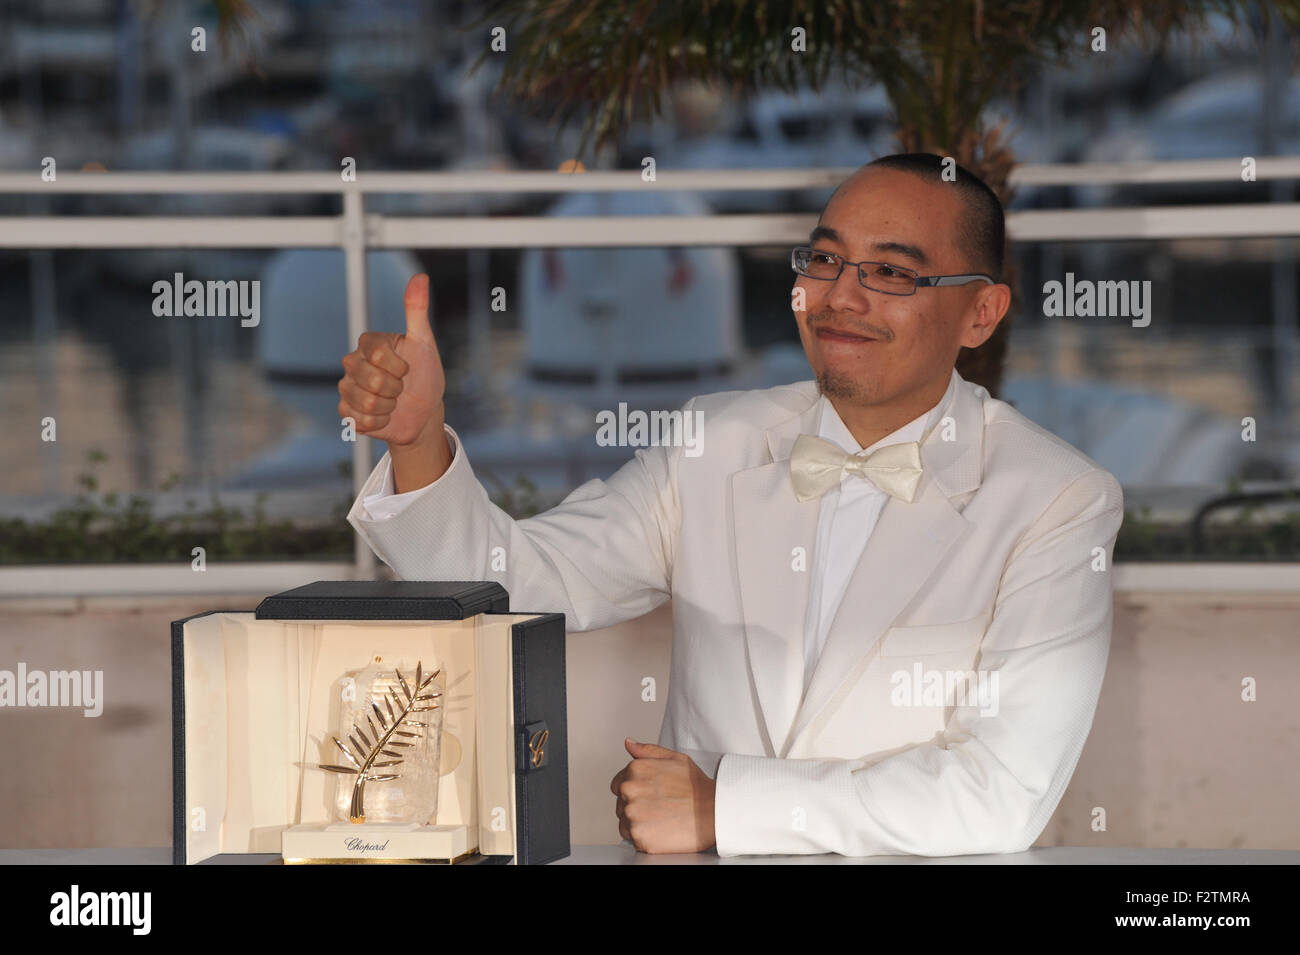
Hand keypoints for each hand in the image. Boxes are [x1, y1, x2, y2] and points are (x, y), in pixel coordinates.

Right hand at [337, 274, 446, 449]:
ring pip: (366, 402)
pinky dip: (379, 422)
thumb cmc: (425, 375)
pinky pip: (359, 420)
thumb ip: (417, 310)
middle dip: (396, 389)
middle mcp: (353, 363)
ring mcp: (347, 387)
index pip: (378, 354)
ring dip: (388, 407)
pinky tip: (385, 416)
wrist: (424, 411)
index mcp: (369, 344)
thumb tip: (420, 277)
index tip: (407, 368)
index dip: (399, 367)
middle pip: (372, 380)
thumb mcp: (424, 343)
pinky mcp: (347, 411)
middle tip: (401, 388)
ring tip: (393, 402)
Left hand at [610, 738, 715, 852]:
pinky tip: (662, 831)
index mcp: (635, 770)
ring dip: (639, 824)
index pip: (618, 785)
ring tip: (662, 820)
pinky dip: (645, 838)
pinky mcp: (639, 837)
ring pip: (625, 823)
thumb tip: (629, 744)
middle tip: (661, 808)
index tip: (651, 796)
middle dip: (637, 807)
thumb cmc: (698, 787)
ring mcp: (633, 814)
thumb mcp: (675, 758)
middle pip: (621, 805)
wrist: (715, 812)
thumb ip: (647, 751)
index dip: (636, 792)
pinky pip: (633, 840)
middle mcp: (630, 790)